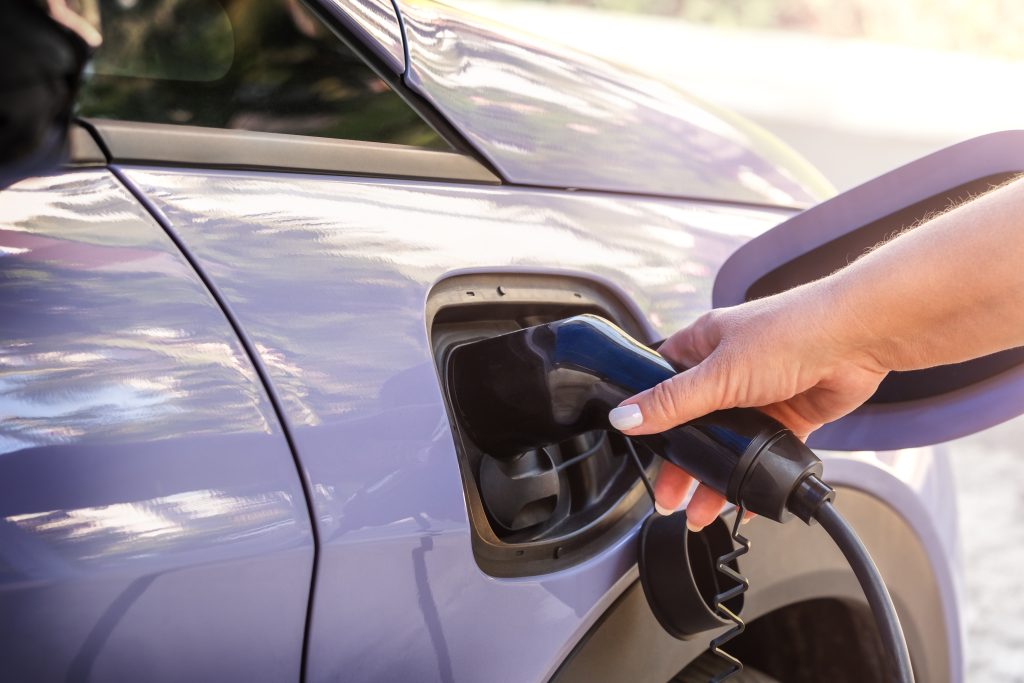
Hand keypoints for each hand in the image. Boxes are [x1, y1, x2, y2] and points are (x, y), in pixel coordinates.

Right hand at [609, 283, 888, 529]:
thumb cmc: (791, 332)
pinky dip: (753, 474)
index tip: (642, 451)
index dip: (649, 418)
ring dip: (715, 475)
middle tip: (670, 496)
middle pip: (694, 424)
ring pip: (728, 443)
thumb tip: (625, 417)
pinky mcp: (788, 415)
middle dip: (683, 463)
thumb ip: (672, 402)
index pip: (662, 384)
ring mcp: (758, 394)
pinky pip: (763, 452)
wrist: (857, 339)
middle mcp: (728, 368)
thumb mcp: (719, 373)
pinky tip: (743, 496)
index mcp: (702, 346)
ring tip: (702, 510)